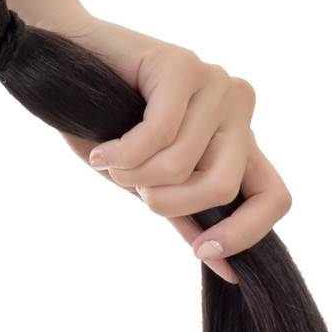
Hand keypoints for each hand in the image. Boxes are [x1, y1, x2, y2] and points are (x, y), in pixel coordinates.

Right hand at [55, 16, 291, 285]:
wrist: (57, 67)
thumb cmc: (101, 125)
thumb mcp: (147, 181)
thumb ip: (186, 214)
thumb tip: (225, 267)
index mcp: (237, 139)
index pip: (274, 197)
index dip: (246, 232)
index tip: (202, 251)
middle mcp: (237, 107)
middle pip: (222, 187)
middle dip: (165, 201)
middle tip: (131, 187)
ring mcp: (213, 82)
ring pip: (181, 165)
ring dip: (131, 173)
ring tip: (109, 158)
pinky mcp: (181, 64)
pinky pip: (157, 134)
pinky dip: (119, 154)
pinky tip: (100, 151)